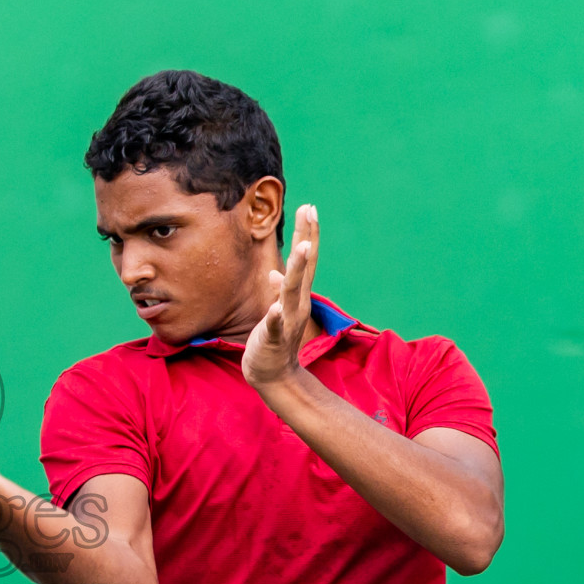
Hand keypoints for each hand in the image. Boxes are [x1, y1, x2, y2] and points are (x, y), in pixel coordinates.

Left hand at [243, 204, 318, 388]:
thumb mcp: (276, 310)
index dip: (308, 234)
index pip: (306, 261)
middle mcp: (297, 305)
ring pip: (292, 293)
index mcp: (297, 296)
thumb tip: (276, 271)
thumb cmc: (272, 340)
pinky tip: (275, 306)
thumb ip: (279, 290)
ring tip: (301, 247)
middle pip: (305, 268)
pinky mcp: (273, 340)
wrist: (273, 375)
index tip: (309, 207)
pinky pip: (274, 327)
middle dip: (307, 239)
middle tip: (310, 210)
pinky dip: (274, 316)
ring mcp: (286, 322)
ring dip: (298, 270)